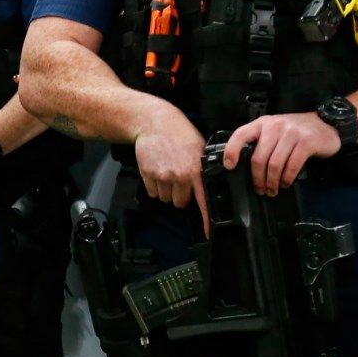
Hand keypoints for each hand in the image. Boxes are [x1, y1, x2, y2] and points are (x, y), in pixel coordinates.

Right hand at [132, 106, 207, 220]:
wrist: (154, 123)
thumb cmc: (178, 134)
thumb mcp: (199, 148)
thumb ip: (202, 170)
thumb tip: (207, 187)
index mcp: (197, 170)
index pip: (204, 201)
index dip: (206, 220)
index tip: (208, 233)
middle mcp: (181, 176)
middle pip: (180, 203)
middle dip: (179, 195)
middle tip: (178, 179)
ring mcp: (164, 176)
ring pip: (165, 198)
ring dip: (166, 190)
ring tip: (167, 171)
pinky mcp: (149, 175)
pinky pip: (153, 192)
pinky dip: (154, 185)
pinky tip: (157, 170)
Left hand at [222, 112, 340, 195]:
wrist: (326, 125)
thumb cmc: (297, 131)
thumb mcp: (276, 131)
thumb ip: (262, 142)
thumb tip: (246, 166)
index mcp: (263, 123)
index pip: (241, 134)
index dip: (232, 151)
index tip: (229, 166)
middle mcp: (275, 126)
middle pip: (258, 158)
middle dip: (257, 179)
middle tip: (260, 190)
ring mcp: (291, 133)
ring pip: (274, 164)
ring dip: (272, 182)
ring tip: (272, 190)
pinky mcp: (306, 142)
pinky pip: (292, 165)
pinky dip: (287, 179)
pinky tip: (286, 183)